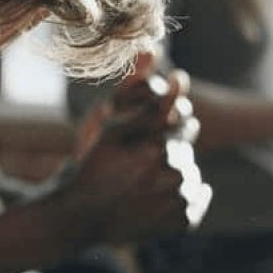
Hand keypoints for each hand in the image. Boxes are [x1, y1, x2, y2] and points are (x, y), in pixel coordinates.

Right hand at [43, 61, 210, 246]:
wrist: (77, 219)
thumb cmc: (87, 166)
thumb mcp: (107, 124)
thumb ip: (134, 88)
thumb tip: (153, 50)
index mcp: (153, 144)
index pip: (181, 117)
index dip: (171, 117)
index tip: (154, 127)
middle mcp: (170, 172)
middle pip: (185, 146)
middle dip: (169, 146)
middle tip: (142, 158)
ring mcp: (179, 200)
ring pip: (192, 173)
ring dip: (176, 172)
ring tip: (143, 181)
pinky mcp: (183, 222)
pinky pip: (196, 201)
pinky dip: (185, 199)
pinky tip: (157, 198)